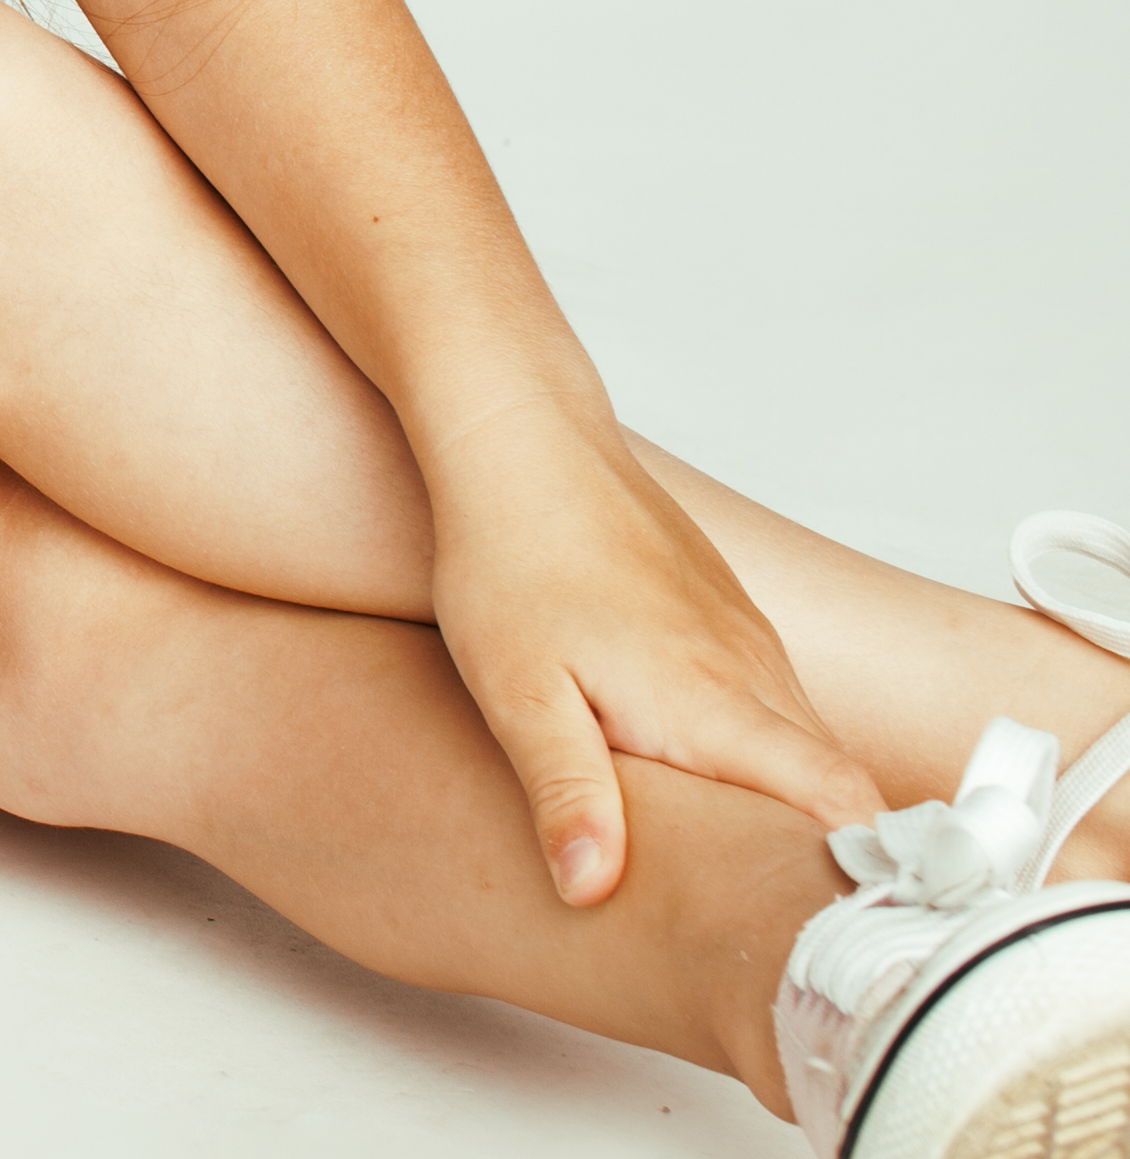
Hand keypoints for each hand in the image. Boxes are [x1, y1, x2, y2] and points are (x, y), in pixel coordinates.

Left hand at [419, 394, 881, 902]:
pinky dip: (770, 755)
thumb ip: (566, 795)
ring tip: (758, 873)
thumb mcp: (517, 694)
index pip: (840, 805)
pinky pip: (774, 703)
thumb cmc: (511, 560)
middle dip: (832, 857)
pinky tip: (717, 782)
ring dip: (797, 805)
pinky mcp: (724, 618)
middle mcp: (753, 673)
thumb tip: (594, 890)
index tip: (843, 930)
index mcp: (717, 704)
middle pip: (836, 786)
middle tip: (797, 926)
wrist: (521, 441)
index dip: (860, 874)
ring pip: (806, 743)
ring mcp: (746, 640)